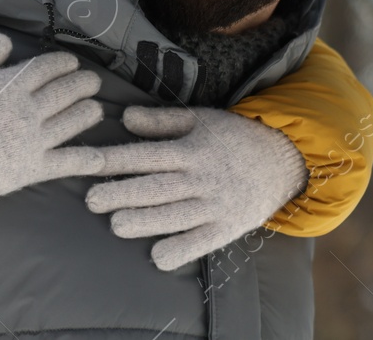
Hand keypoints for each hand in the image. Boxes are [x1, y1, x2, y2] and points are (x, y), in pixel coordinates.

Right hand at [0, 33, 105, 212]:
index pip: (44, 68)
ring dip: (87, 114)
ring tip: (97, 109)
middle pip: (63, 92)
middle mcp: (26, 110)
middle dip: (81, 84)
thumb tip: (6, 42)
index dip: (61, 63)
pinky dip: (84, 160)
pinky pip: (65, 163)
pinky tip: (99, 158)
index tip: (72, 62)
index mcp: (8, 85)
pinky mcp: (30, 169)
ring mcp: (31, 140)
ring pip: (70, 123)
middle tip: (93, 81)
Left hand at [85, 106, 306, 270]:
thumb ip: (161, 121)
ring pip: (174, 216)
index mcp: (191, 148)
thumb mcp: (199, 120)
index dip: (116, 160)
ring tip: (117, 225)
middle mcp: (202, 177)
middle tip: (91, 200)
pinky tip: (158, 255)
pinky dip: (180, 250)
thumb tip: (125, 118)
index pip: (146, 155)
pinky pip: (201, 243)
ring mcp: (215, 204)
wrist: (284, 159)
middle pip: (156, 187)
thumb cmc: (234, 137)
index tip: (88, 163)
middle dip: (122, 193)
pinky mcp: (227, 227)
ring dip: (144, 222)